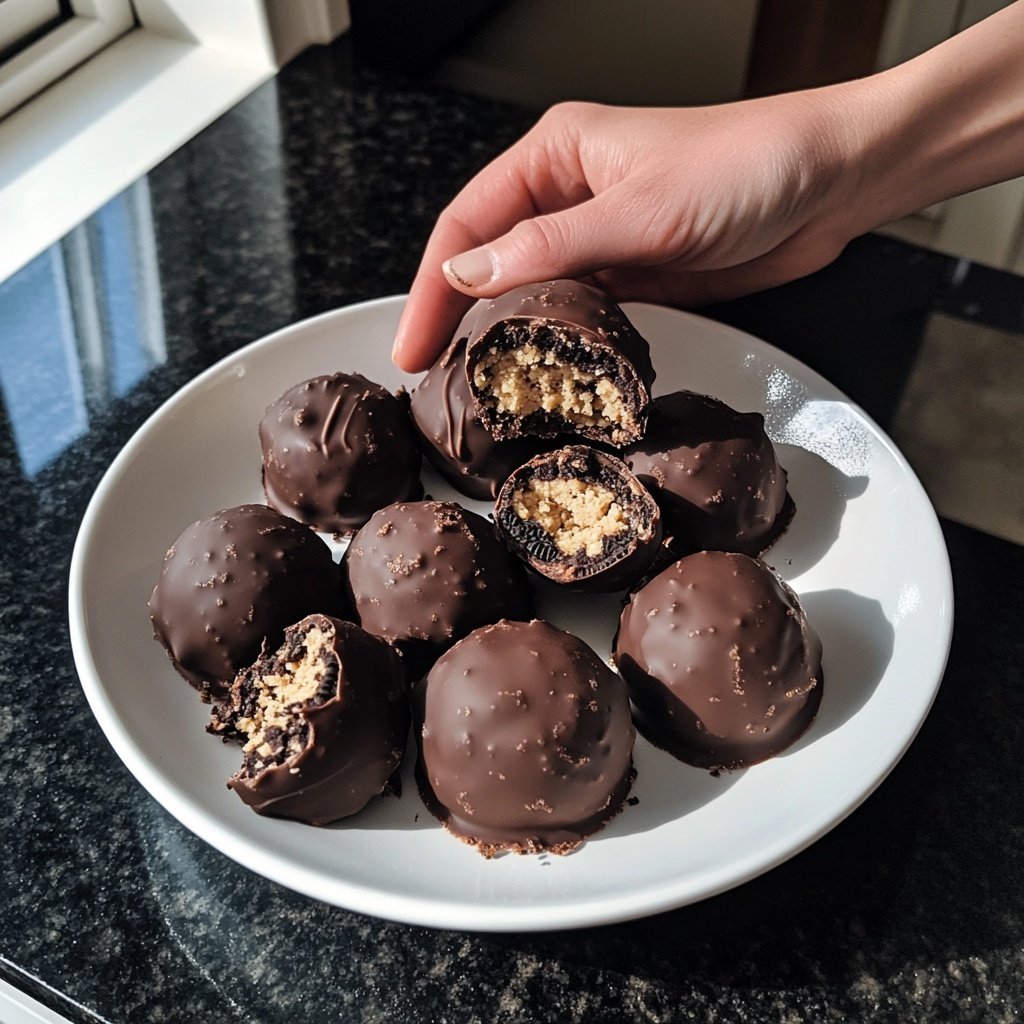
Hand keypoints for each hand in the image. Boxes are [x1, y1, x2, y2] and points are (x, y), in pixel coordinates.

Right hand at [391, 93, 856, 371]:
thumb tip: (466, 276)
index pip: (467, 225)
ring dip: (505, 337)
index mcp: (555, 156)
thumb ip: (549, 249)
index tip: (410, 345)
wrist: (831, 185)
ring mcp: (601, 239)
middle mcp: (569, 196)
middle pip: (490, 261)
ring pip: (531, 294)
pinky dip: (556, 346)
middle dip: (457, 318)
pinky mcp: (633, 276)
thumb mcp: (638, 211)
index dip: (431, 288)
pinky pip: (578, 315)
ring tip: (476, 389)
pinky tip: (540, 376)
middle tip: (432, 380)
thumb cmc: (746, 168)